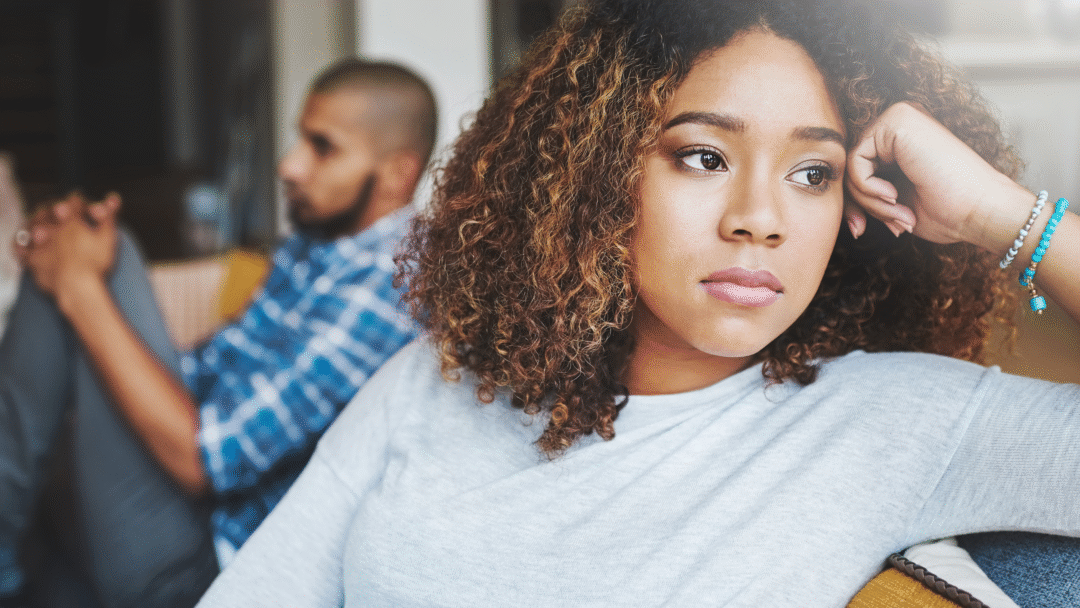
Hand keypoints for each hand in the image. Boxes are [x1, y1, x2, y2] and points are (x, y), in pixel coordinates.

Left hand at [16, 192, 121, 297]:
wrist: (77, 287)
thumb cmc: (94, 263)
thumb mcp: (108, 237)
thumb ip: (109, 216)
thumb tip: (113, 198)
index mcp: (71, 221)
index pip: (73, 202)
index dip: (79, 202)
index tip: (82, 206)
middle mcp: (52, 229)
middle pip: (48, 210)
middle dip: (54, 209)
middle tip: (59, 212)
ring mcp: (40, 244)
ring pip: (32, 225)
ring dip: (36, 222)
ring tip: (42, 225)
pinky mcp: (33, 260)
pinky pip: (21, 248)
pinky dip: (23, 244)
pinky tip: (28, 244)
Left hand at [844, 102, 1023, 248]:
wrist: (981, 210)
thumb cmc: (949, 212)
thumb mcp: (895, 206)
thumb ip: (869, 197)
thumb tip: (846, 213)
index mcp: (901, 141)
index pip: (856, 170)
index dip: (854, 204)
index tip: (860, 230)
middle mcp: (899, 123)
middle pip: (849, 166)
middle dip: (859, 204)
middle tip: (888, 225)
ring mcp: (898, 118)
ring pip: (851, 165)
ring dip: (868, 200)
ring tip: (899, 214)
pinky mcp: (896, 121)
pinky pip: (855, 161)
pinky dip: (867, 188)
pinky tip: (894, 196)